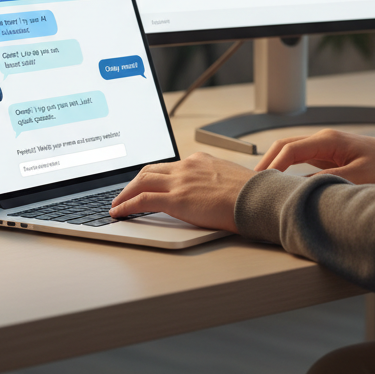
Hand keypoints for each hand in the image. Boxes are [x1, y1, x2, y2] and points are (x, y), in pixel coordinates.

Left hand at [110, 153, 254, 231]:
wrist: (258, 199)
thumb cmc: (252, 194)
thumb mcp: (232, 180)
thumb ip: (216, 183)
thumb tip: (213, 194)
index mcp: (200, 160)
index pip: (169, 166)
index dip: (153, 176)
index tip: (146, 183)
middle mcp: (187, 166)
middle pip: (150, 170)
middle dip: (133, 182)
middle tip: (123, 193)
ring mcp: (180, 181)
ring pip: (141, 182)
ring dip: (124, 193)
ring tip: (116, 204)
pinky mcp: (177, 199)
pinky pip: (142, 201)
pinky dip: (126, 206)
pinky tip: (119, 213)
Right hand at [255, 128, 374, 186]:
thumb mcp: (359, 176)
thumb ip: (329, 181)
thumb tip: (301, 189)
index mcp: (328, 140)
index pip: (290, 150)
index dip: (274, 166)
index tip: (264, 182)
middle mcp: (322, 139)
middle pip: (283, 145)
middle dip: (266, 162)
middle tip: (252, 182)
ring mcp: (322, 145)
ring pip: (288, 150)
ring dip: (273, 163)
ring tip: (261, 183)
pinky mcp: (325, 154)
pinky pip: (297, 157)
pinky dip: (284, 166)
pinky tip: (278, 181)